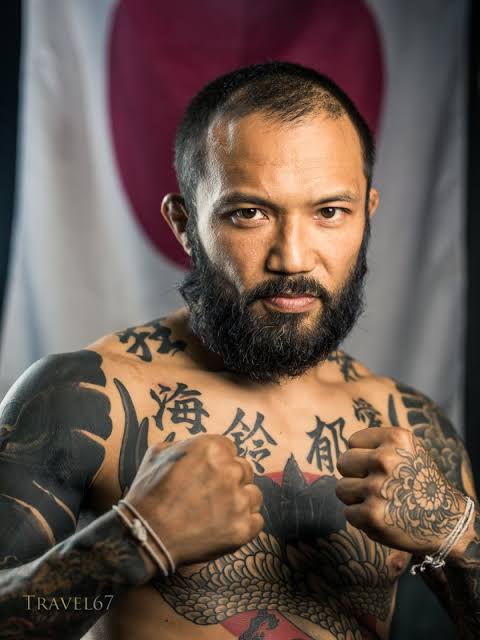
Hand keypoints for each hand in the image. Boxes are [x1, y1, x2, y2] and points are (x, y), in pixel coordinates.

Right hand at [124, 434, 263, 567]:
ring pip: (254, 494)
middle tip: (211, 494)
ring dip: (241, 500)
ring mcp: (238, 500)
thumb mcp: (158, 453)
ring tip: (219, 512)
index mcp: (212, 448)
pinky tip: (225, 526)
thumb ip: (184, 444)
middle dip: (230, 479)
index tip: (208, 473)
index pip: (229, 448)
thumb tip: (195, 445)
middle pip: (244, 469)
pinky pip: (257, 520)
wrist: (144, 535)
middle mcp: (230, 470)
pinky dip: (244, 524)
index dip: (218, 461)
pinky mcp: (242, 528)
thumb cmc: (148, 493)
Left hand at [335, 427, 466, 553]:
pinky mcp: (371, 515)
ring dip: (356, 498)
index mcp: (396, 438)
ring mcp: (377, 488)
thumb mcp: (408, 450)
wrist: (447, 522)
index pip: (353, 441)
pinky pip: (348, 512)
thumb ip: (378, 444)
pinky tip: (382, 517)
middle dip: (355, 475)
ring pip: (341, 488)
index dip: (363, 456)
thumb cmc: (420, 482)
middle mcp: (386, 460)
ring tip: (379, 501)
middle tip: (376, 485)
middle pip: (343, 462)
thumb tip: (345, 448)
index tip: (380, 467)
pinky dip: (361, 518)